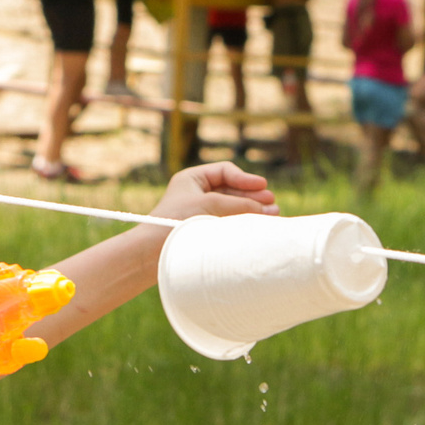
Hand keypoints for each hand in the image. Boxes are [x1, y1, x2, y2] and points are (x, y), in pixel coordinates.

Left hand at [149, 161, 278, 222]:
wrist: (152, 252)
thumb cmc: (176, 221)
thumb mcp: (211, 205)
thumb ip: (240, 204)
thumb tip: (268, 210)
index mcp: (191, 179)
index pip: (225, 172)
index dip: (245, 179)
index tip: (263, 187)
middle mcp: (196, 194)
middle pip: (232, 191)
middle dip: (253, 197)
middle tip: (272, 204)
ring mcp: (200, 214)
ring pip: (232, 208)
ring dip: (251, 211)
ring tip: (272, 216)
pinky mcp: (203, 232)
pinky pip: (227, 223)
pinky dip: (243, 224)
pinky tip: (257, 227)